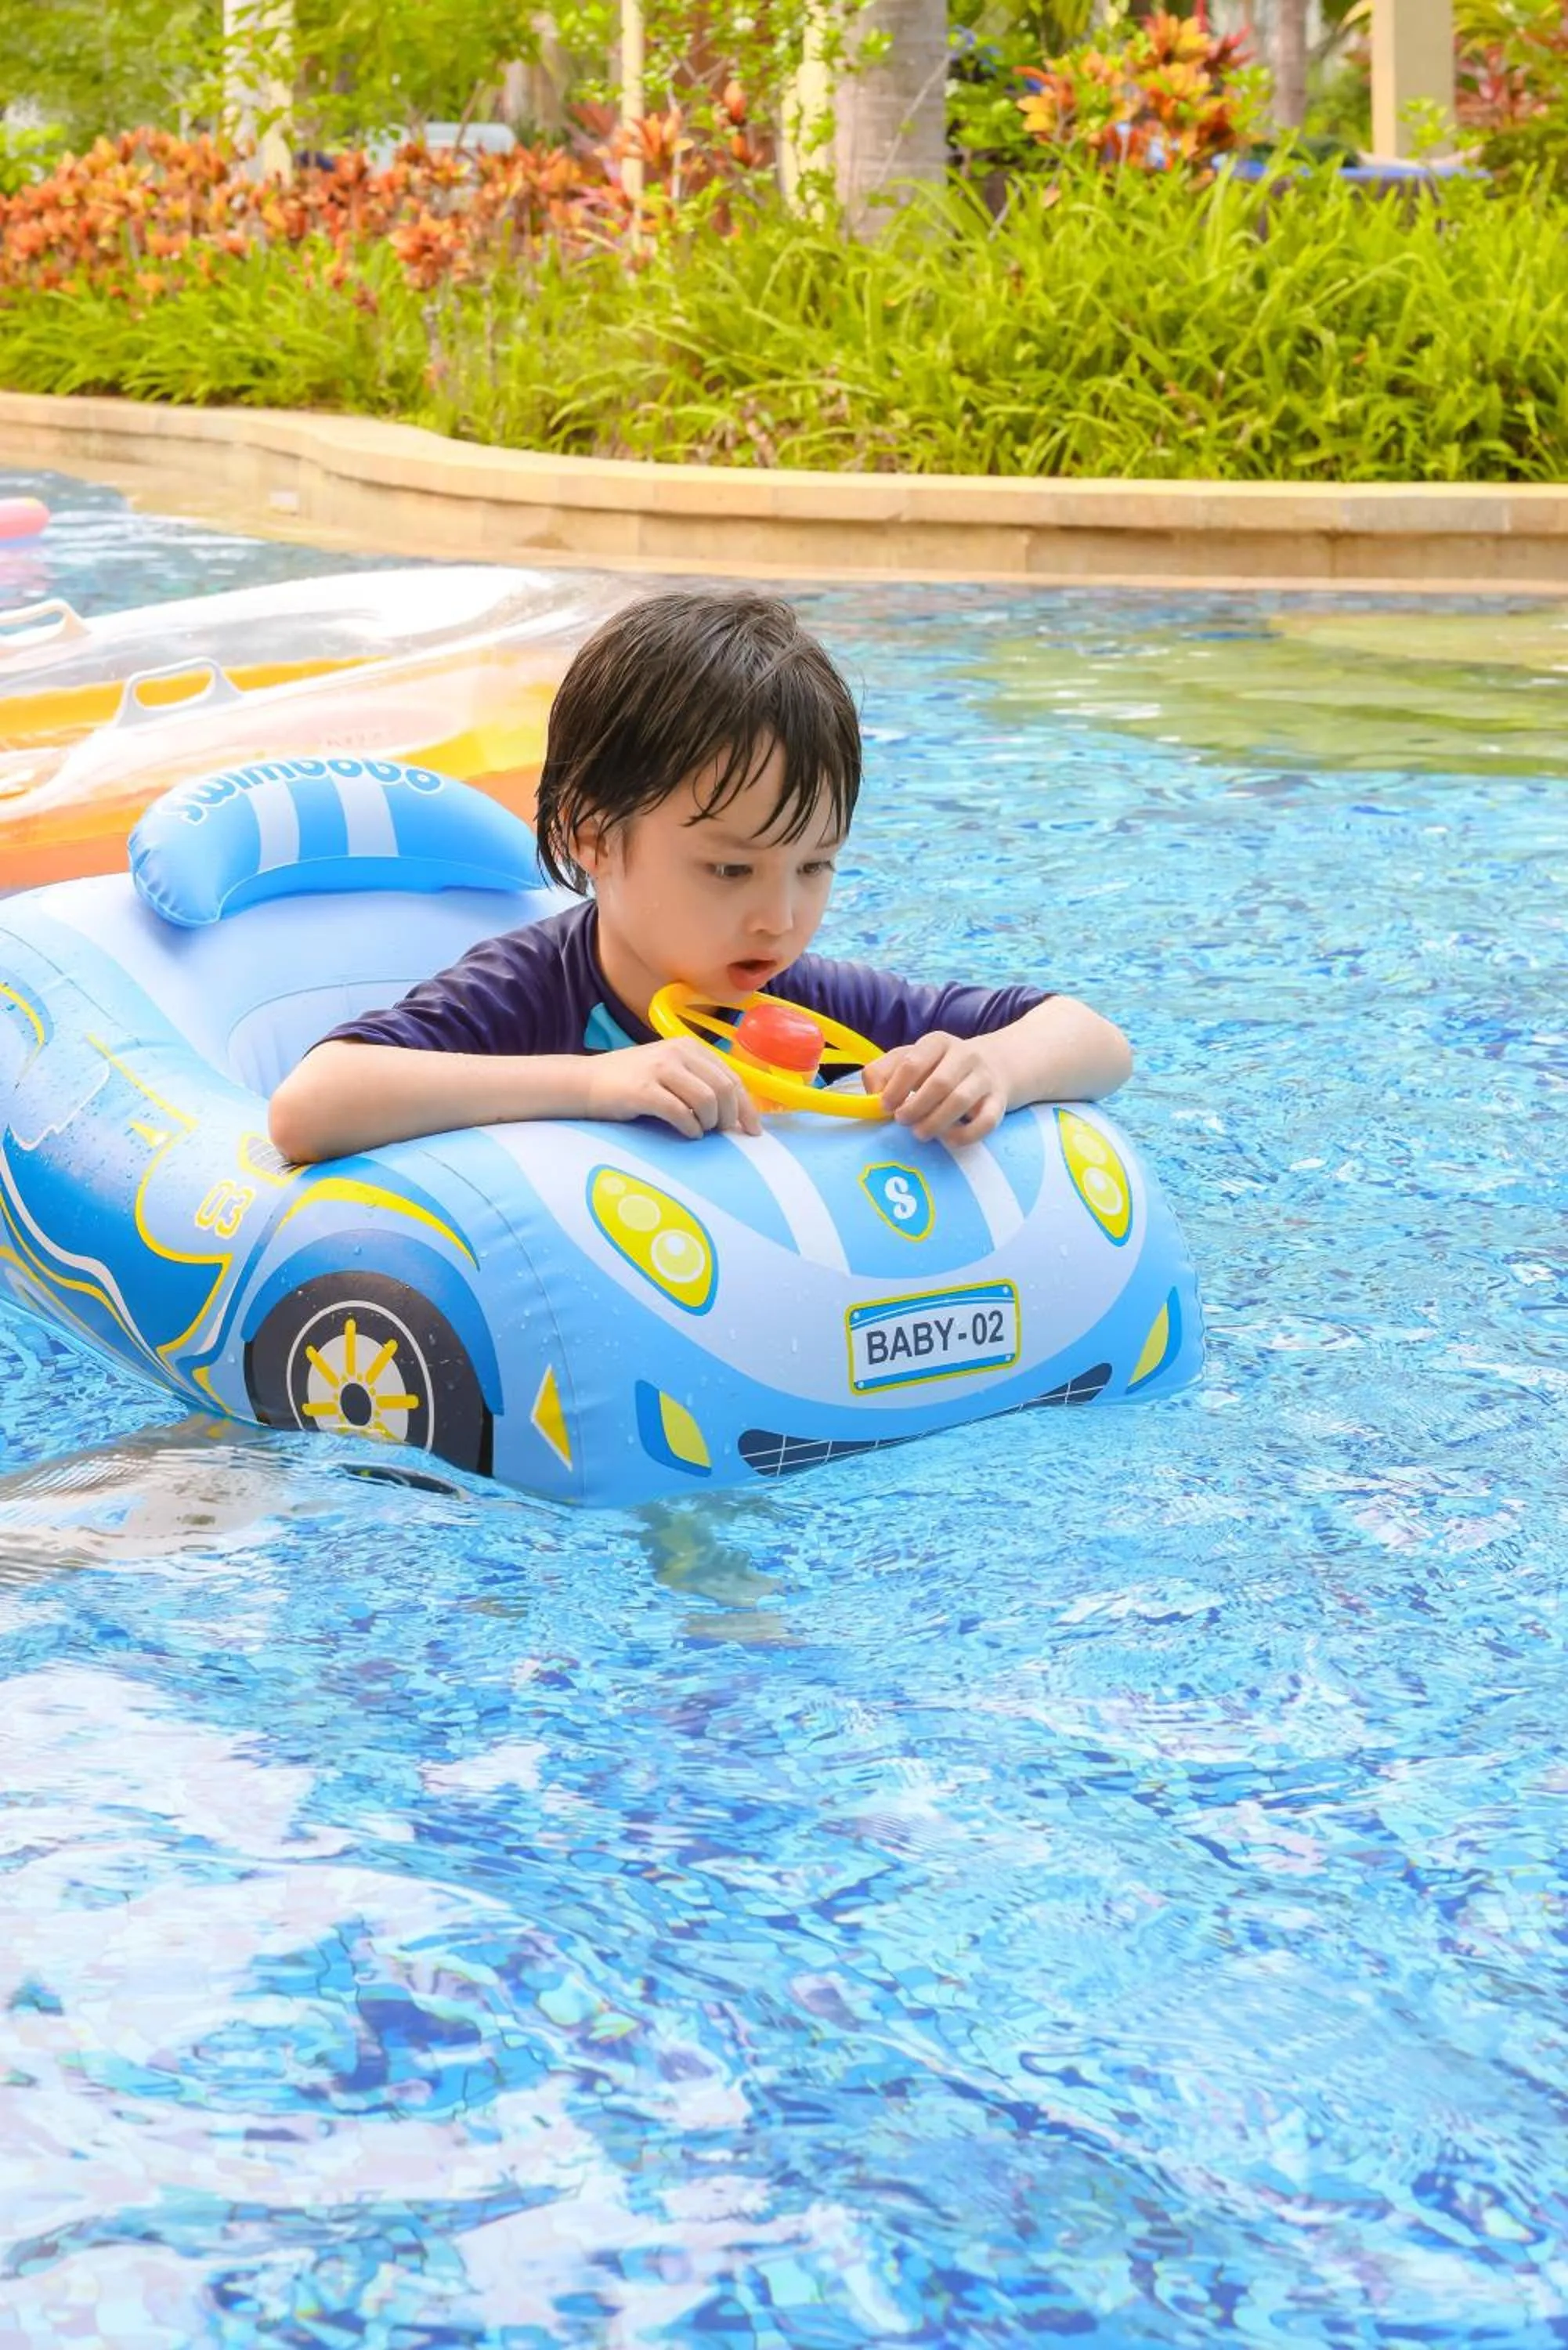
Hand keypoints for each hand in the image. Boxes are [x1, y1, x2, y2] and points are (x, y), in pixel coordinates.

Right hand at [585, 1040, 762, 1139]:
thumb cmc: (631, 1083)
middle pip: (724, 1088)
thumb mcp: (669, 1071)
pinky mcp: (643, 1090)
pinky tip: (687, 1134)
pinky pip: (681, 1113)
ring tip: (700, 1131)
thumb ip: (699, 1082)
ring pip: (707, 1101)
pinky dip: (690, 1129)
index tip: (753, 1130)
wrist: (585, 1083)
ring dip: (709, 1123)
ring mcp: (660, 1069)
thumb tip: (735, 1113)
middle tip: (723, 1134)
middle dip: (730, 1117)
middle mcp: (677, 1052)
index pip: (731, 1076)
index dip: (747, 1106)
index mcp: (689, 1047)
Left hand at [863, 1031, 1006, 1146]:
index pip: (913, 1062)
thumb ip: (882, 1073)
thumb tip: (873, 1097)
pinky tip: (948, 1139)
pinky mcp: (999, 1101)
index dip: (895, 1088)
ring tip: (920, 1132)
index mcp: (937, 1042)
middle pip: (939, 1083)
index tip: (885, 1107)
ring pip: (960, 1101)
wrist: (993, 1065)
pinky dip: (964, 1136)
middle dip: (915, 1107)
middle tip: (902, 1121)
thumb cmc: (938, 1067)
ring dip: (935, 1122)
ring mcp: (985, 1078)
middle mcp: (965, 1055)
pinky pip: (985, 1122)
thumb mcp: (908, 1060)